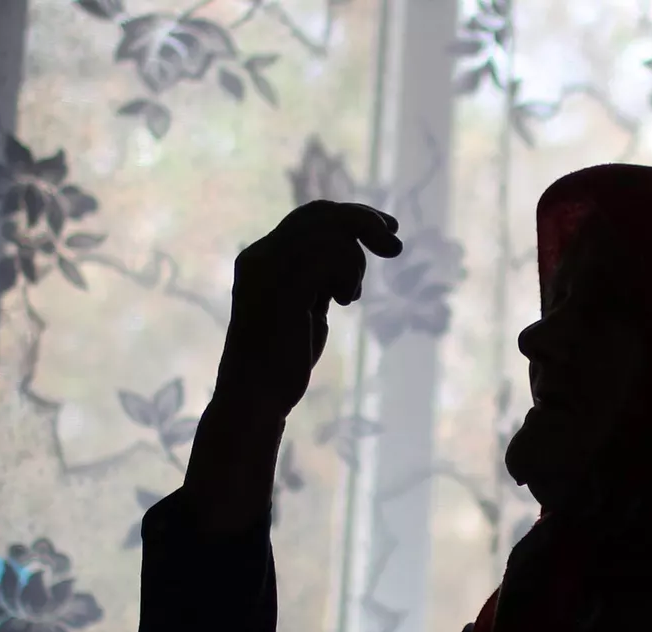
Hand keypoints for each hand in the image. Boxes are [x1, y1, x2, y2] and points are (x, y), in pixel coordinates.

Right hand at [213, 200, 402, 418]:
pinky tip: (346, 299)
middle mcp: (260, 256)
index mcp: (261, 257)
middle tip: (396, 246)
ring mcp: (268, 270)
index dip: (354, 217)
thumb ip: (319, 278)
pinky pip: (329, 255)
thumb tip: (350, 254)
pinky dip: (348, 273)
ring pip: (330, 232)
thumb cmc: (282, 362)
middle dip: (366, 223)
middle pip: (322, 213)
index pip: (311, 216)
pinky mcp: (284, 288)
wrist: (255, 398)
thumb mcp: (305, 307)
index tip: (389, 231)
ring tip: (351, 294)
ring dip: (355, 260)